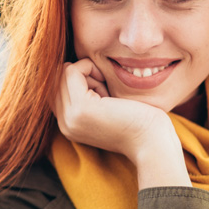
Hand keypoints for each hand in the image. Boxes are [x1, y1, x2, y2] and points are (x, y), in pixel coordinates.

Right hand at [52, 59, 190, 187]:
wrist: (151, 142)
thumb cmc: (137, 122)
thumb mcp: (105, 108)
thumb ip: (86, 94)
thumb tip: (72, 66)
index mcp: (69, 125)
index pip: (56, 89)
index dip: (79, 81)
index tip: (103, 88)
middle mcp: (64, 124)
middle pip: (57, 79)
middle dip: (82, 76)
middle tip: (106, 89)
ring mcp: (70, 117)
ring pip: (63, 73)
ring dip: (88, 73)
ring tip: (107, 92)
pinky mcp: (80, 108)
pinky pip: (72, 71)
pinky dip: (90, 68)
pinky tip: (107, 87)